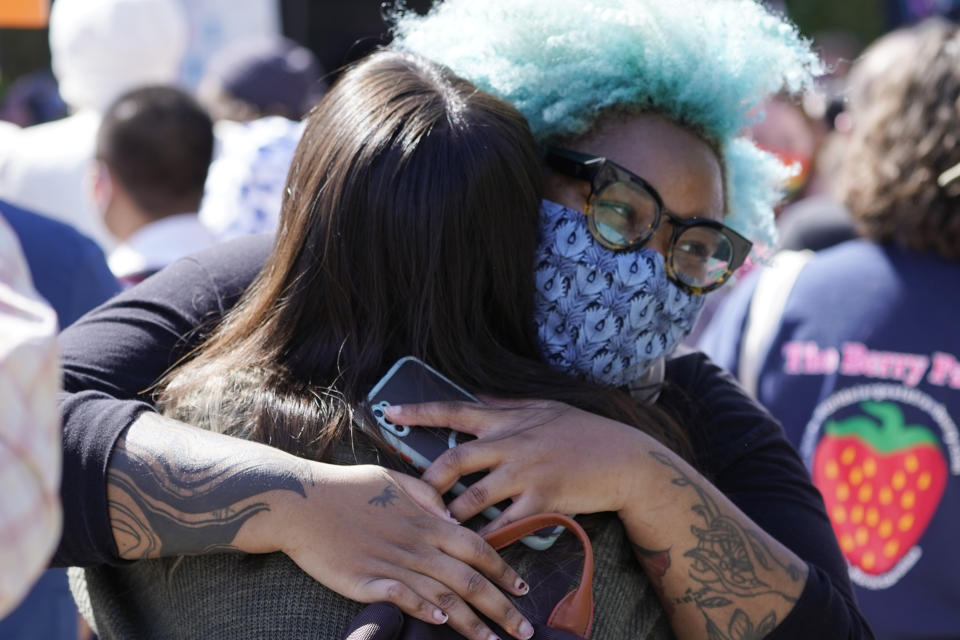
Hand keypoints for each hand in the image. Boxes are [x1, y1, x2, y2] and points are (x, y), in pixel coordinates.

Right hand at [263, 463, 534, 639]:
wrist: (301, 501)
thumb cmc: (347, 488)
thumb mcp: (394, 480)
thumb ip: (427, 496)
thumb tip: (452, 515)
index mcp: (426, 521)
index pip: (477, 547)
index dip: (503, 570)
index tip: (523, 590)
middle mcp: (416, 544)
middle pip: (469, 579)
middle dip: (500, 607)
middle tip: (523, 630)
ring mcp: (391, 563)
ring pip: (442, 595)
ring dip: (470, 621)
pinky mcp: (365, 580)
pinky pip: (401, 597)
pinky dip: (423, 609)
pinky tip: (441, 623)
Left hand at [383, 398, 650, 530]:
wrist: (624, 458)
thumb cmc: (584, 431)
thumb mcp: (544, 407)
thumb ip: (508, 404)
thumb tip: (479, 395)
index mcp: (508, 420)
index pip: (455, 410)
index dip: (420, 412)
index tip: (389, 412)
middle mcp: (512, 444)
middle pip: (454, 460)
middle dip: (428, 480)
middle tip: (414, 496)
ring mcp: (526, 473)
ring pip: (473, 497)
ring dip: (452, 514)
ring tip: (441, 525)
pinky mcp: (542, 501)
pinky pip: (505, 524)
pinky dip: (487, 537)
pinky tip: (477, 545)